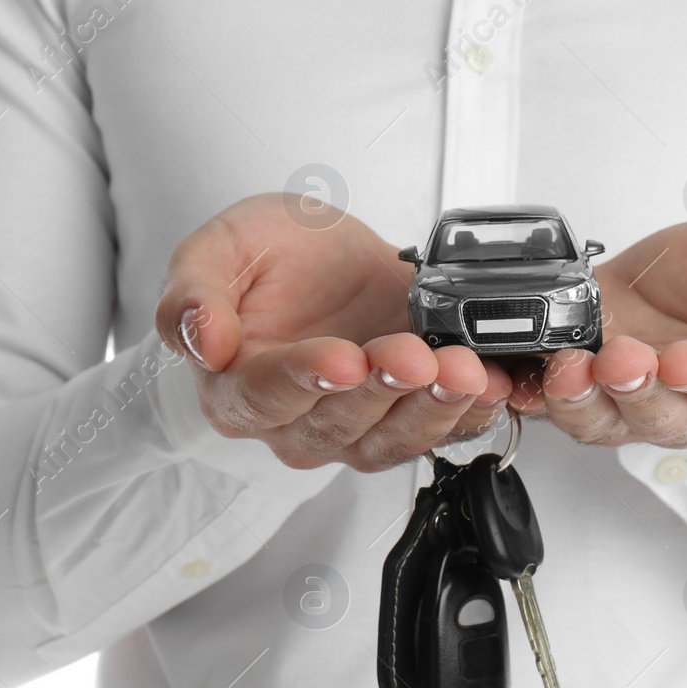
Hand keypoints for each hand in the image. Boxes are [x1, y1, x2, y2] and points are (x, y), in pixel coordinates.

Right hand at [155, 194, 511, 471]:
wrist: (323, 261)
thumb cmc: (266, 261)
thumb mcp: (218, 249)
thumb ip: (192, 294)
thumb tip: (199, 338)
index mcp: (236, 389)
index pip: (265, 395)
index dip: (305, 379)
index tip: (342, 358)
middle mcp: (294, 424)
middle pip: (338, 421)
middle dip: (382, 388)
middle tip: (414, 354)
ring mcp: (354, 429)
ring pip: (393, 437)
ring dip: (433, 407)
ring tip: (463, 370)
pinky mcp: (406, 421)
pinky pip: (441, 432)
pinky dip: (472, 412)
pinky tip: (493, 386)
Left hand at [507, 221, 686, 447]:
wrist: (653, 272)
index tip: (684, 362)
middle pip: (667, 416)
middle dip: (639, 387)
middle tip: (621, 355)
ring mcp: (633, 411)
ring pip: (609, 424)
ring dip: (585, 399)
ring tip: (569, 364)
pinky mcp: (585, 401)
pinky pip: (559, 414)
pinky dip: (537, 400)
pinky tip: (525, 381)